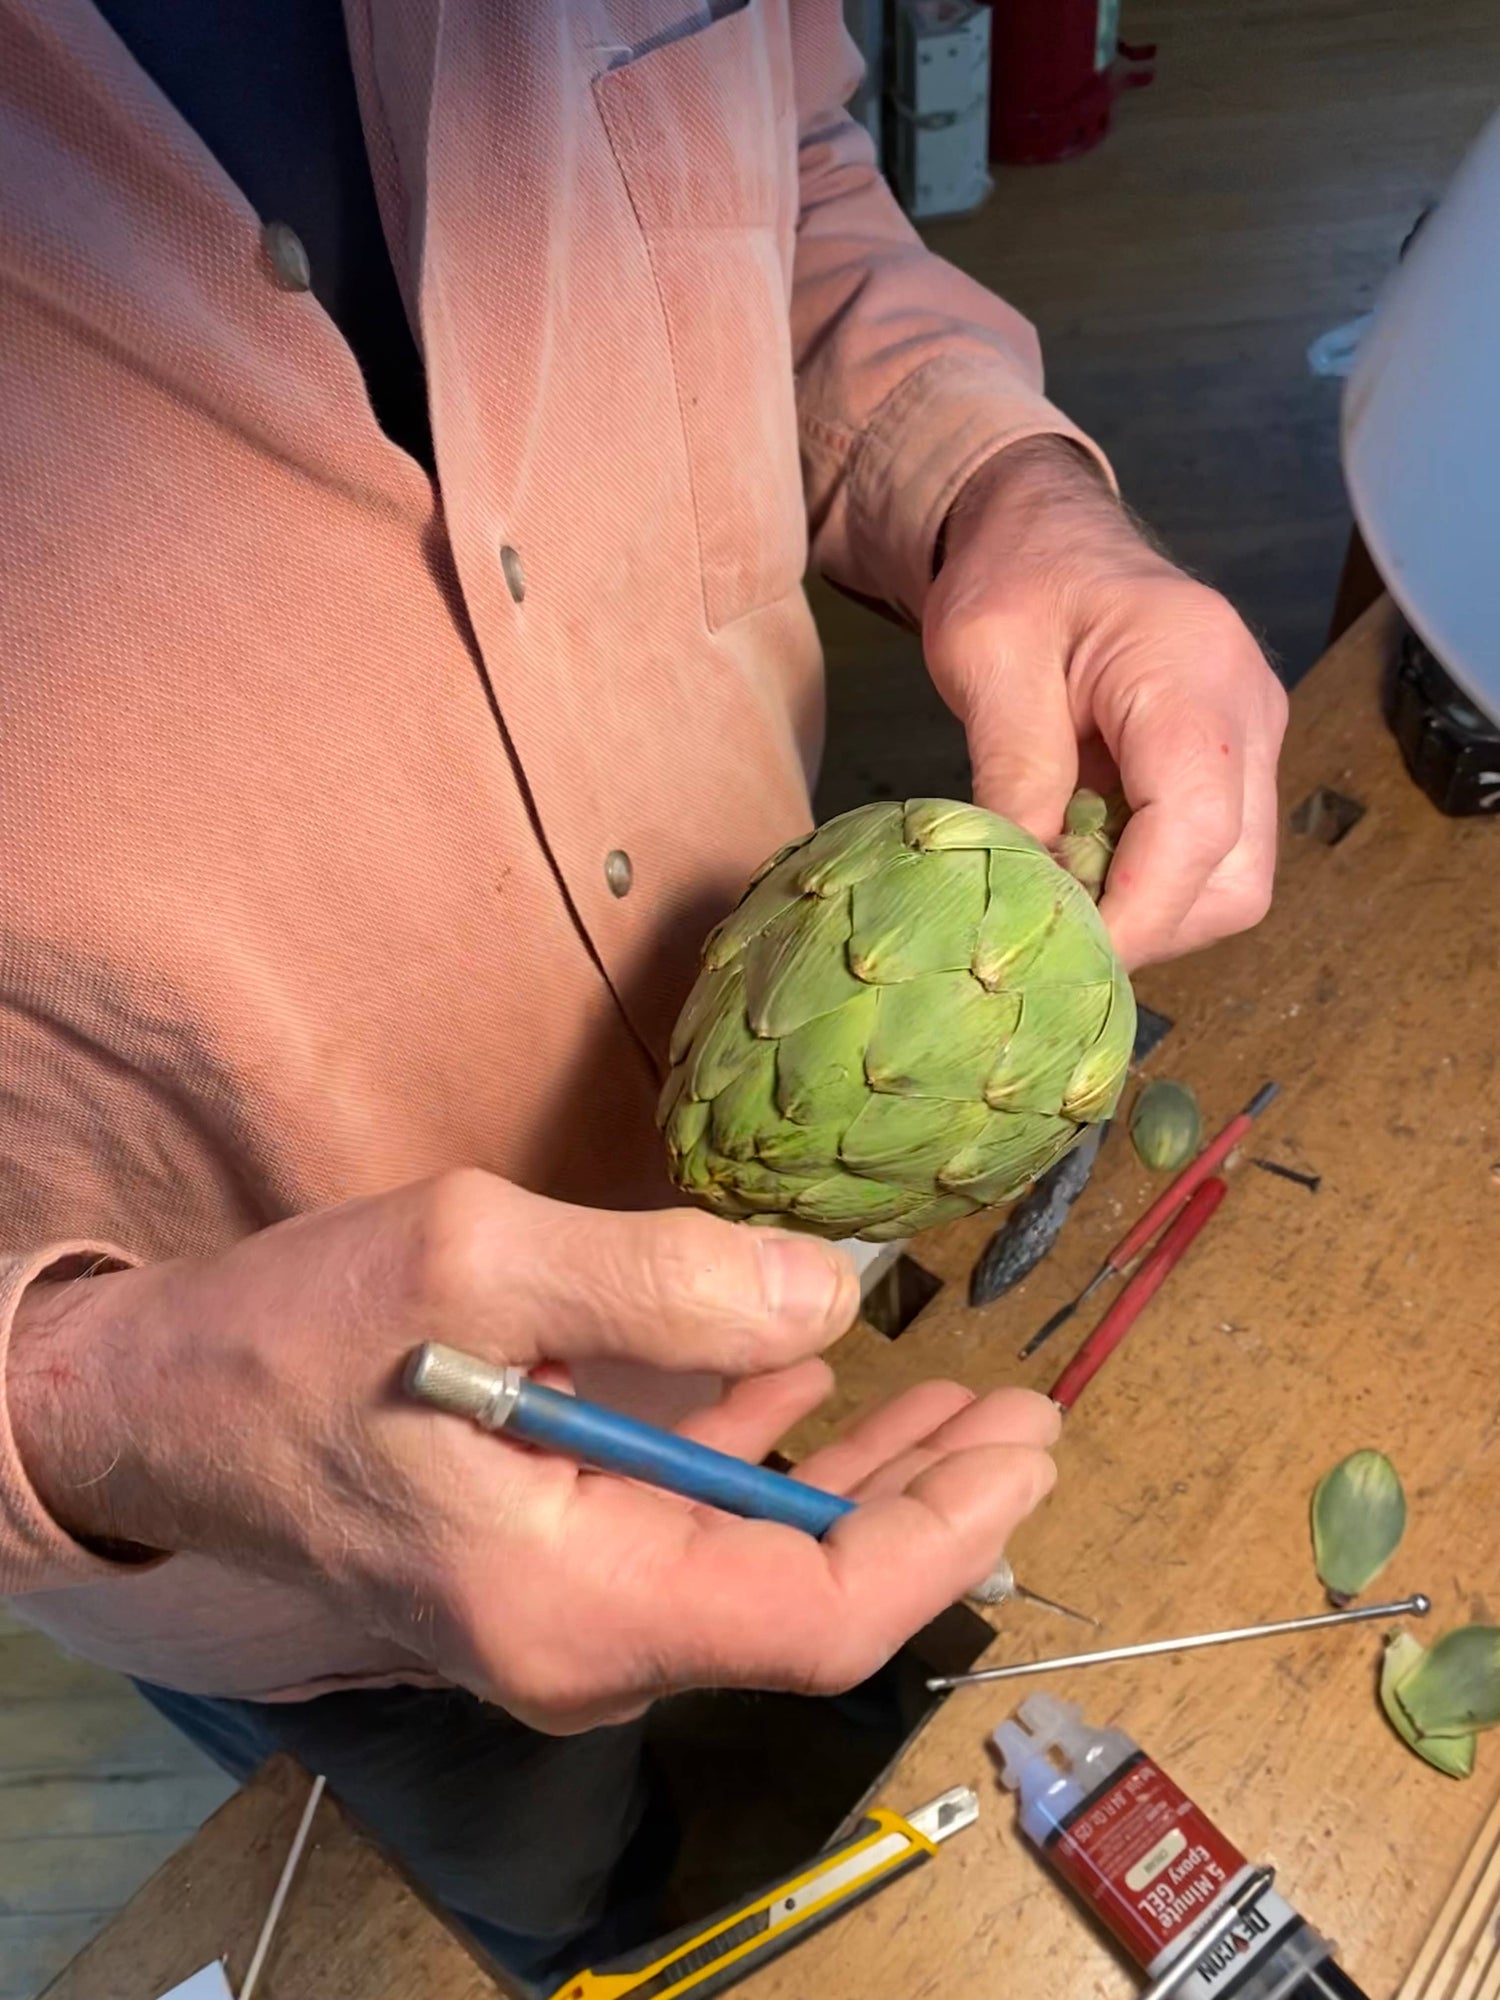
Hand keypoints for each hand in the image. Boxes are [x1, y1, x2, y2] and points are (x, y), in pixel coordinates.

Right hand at [8, 1174, 1059, 1731]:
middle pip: (801, 1596)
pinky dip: (761, 1462)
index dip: (941, 1532)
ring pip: (751, 1559)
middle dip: (926, 1508)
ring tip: (956, 1403)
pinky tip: (813, 1395)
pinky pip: (683, 1525)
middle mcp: (583, 1637)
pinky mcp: (535, 1554)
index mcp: (579, 1600)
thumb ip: (668, 1281)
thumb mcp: (479, 1264)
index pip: (817, 1611)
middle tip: (1027, 1417)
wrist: (150, 1404)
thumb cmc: (294, 1339)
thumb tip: (830, 1295)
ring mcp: (559, 1604)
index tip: (1026, 1443)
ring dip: (857, 1481)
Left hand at [924, 437, 1288, 967]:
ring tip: (1059, 906)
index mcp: (1192, 672)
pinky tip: (1080, 876)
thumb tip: (1024, 885)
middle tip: (1049, 939)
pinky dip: (1149, 889)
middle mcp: (1247, 712)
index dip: (1135, 911)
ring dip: (1149, 916)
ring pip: (1234, 882)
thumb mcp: (986, 657)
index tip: (1060, 952)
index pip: (1196, 826)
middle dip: (1146, 928)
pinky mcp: (1233, 766)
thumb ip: (1012, 769)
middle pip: (1235, 876)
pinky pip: (1213, 859)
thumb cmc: (1016, 576)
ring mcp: (1252, 742)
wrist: (1049, 527)